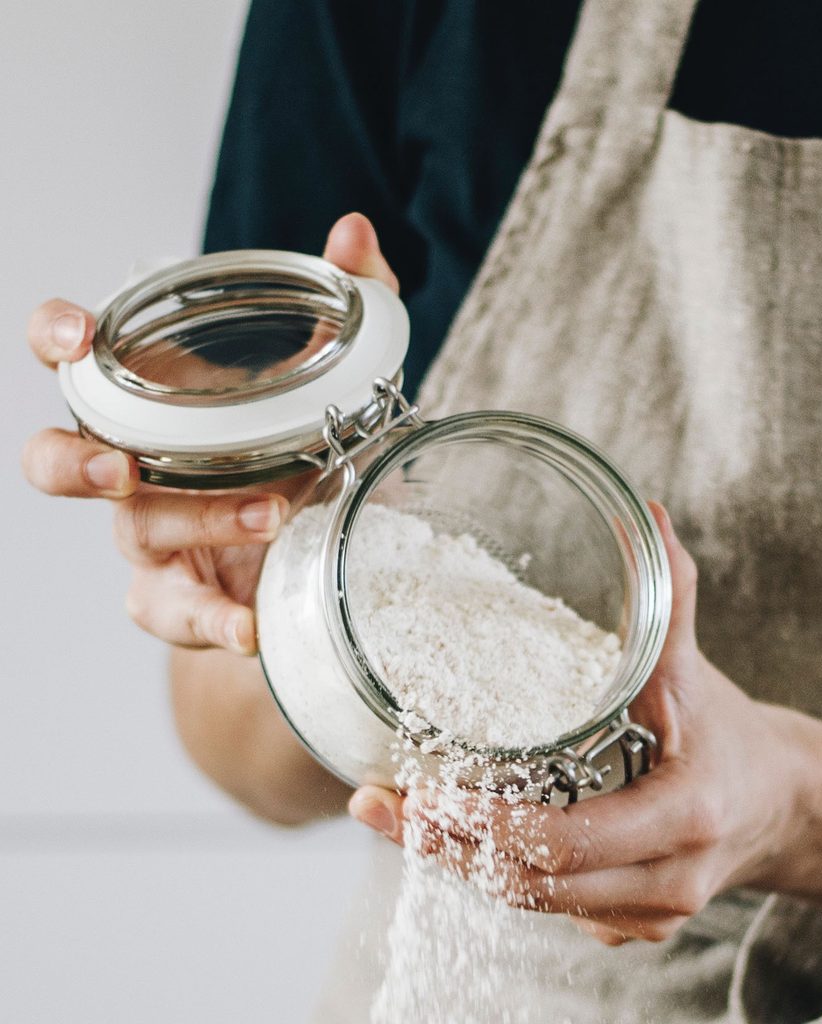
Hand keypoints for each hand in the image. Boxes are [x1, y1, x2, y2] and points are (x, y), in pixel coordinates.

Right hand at [22, 213, 399, 653]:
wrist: (312, 539)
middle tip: (128, 467)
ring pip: (126, 534)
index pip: (72, 360)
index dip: (55, 339)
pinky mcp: (184, 593)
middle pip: (61, 462)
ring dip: (186, 524)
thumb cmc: (303, 442)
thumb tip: (354, 231)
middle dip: (79, 463)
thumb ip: (348, 299)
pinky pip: (175, 612)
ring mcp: (152, 534)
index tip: (75, 334)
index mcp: (153, 402)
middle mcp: (134, 466)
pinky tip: (252, 625)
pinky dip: (213, 619)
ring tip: (265, 518)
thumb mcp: (334, 373)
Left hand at [349, 503, 813, 944]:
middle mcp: (664, 882)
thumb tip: (646, 513)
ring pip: (531, 904)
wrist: (779, 804)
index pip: (566, 840)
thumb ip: (670, 594)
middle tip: (377, 807)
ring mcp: (645, 915)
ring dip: (461, 862)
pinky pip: (549, 907)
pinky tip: (455, 835)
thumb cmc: (728, 732)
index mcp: (682, 816)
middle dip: (447, 847)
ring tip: (397, 817)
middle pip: (532, 884)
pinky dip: (498, 872)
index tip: (420, 793)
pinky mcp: (628, 926)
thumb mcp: (698, 668)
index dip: (486, 824)